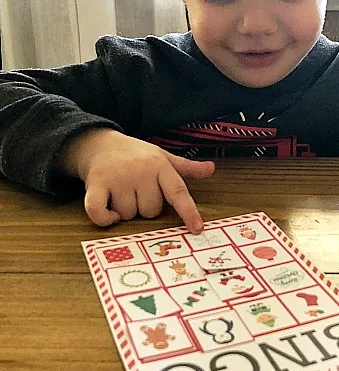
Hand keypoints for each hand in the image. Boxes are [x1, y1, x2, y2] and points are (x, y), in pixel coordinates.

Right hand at [57, 128, 214, 229]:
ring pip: (128, 215)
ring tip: (120, 192)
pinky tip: (108, 213)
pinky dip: (104, 218)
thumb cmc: (135, 155)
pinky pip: (99, 212)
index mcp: (160, 166)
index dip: (188, 211)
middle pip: (151, 211)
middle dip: (144, 206)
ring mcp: (117, 178)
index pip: (178, 192)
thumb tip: (211, 169)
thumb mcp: (162, 156)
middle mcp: (140, 172)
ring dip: (124, 211)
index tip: (197, 228)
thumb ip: (186, 167)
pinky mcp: (95, 185)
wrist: (99, 142)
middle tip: (136, 190)